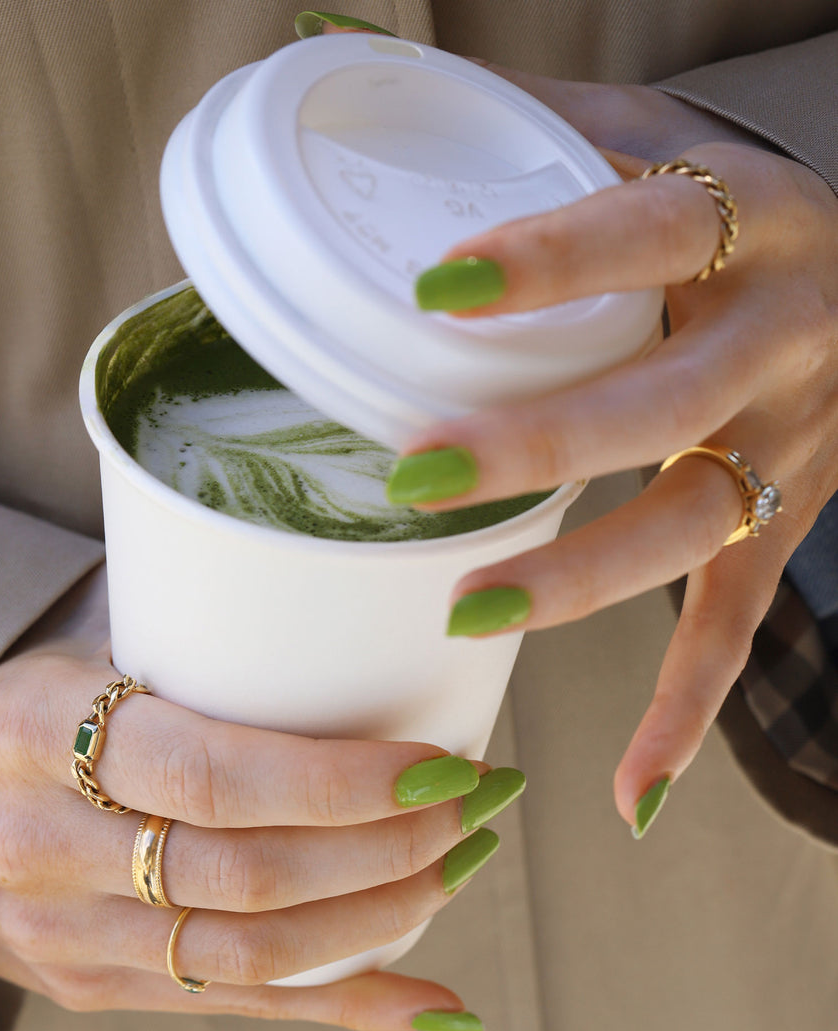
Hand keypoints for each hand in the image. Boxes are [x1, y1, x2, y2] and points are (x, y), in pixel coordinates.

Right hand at [0, 566, 506, 1030]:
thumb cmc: (27, 707)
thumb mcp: (81, 653)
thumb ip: (195, 653)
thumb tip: (364, 624)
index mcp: (41, 737)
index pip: (214, 776)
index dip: (339, 781)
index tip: (439, 761)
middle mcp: (48, 851)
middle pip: (249, 876)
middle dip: (387, 848)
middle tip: (474, 804)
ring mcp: (70, 939)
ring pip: (253, 955)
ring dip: (382, 918)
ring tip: (462, 865)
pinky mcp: (95, 989)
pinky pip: (235, 1007)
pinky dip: (346, 1007)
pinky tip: (430, 998)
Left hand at [387, 73, 837, 833]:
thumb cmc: (744, 213)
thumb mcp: (674, 146)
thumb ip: (553, 135)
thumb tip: (382, 88)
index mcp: (755, 224)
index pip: (649, 230)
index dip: (551, 260)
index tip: (437, 289)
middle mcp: (786, 339)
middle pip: (663, 404)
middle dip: (543, 444)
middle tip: (422, 476)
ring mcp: (796, 445)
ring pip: (692, 527)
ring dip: (585, 578)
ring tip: (471, 611)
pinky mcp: (790, 522)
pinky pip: (738, 626)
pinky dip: (686, 712)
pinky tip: (631, 793)